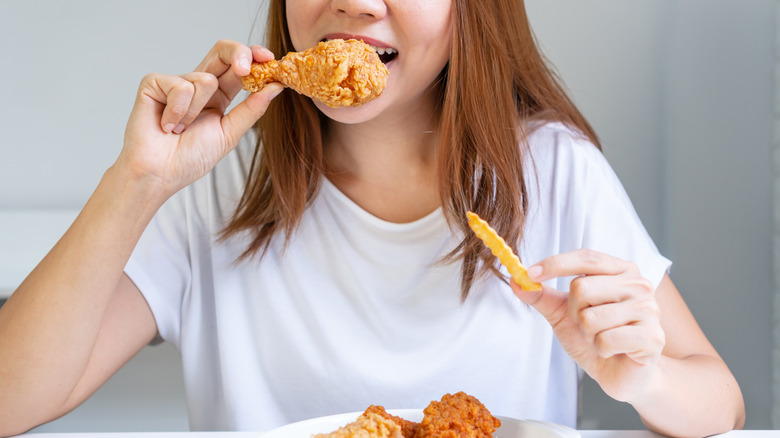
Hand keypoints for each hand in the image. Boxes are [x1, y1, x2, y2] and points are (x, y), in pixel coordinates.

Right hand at [117, 40, 283, 198]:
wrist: (159, 174)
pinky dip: (177, 112)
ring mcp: (175, 82)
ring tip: (181, 129)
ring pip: (204, 79)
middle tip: (246, 69)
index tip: (269, 59)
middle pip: (221, 52)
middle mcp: (198, 85)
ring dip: (197, 111)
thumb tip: (276, 87)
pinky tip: (166, 126)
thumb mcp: (229, 133)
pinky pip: (180, 87)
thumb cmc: (189, 158)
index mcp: (219, 96)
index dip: (254, 57)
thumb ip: (252, 109)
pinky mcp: (154, 83)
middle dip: (239, 54)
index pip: (238, 68)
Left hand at [513, 249, 664, 403]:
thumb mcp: (563, 314)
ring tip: (602, 338)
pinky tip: (613, 351)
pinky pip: (606, 340)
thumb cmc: (596, 337)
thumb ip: (542, 296)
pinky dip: (601, 349)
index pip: (586, 258)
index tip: (530, 274)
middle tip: (587, 325)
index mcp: (620, 270)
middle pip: (582, 288)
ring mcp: (649, 310)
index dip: (556, 264)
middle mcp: (639, 284)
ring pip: (591, 318)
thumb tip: (515, 280)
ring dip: (588, 334)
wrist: (622, 373)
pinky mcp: (653, 338)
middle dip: (574, 313)